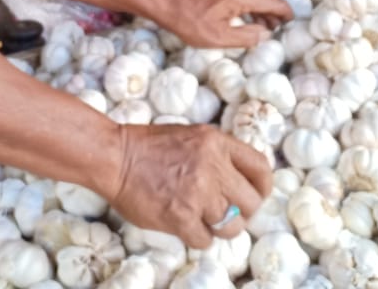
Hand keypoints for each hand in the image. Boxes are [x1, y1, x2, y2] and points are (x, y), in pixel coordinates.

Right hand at [107, 123, 272, 248]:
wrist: (116, 157)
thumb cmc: (149, 147)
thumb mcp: (193, 136)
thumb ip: (218, 154)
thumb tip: (241, 181)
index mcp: (217, 143)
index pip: (260, 167)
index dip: (262, 186)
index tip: (255, 194)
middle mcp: (212, 167)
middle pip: (251, 203)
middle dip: (242, 213)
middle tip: (227, 214)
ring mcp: (198, 193)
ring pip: (232, 227)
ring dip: (220, 228)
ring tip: (203, 220)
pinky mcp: (181, 217)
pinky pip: (205, 240)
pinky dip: (197, 237)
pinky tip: (185, 226)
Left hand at [153, 0, 292, 48]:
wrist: (168, 7)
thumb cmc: (191, 23)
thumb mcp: (220, 37)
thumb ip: (246, 36)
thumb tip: (265, 34)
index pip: (270, 1)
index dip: (284, 11)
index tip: (293, 21)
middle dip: (277, 11)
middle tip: (282, 28)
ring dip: (264, 12)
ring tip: (268, 29)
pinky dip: (252, 10)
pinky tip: (250, 23)